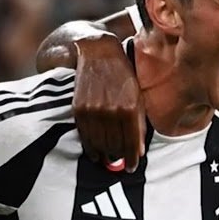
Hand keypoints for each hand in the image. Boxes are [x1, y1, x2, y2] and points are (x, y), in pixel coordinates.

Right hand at [73, 34, 144, 172]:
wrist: (98, 52)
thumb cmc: (123, 74)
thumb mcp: (137, 94)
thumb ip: (139, 122)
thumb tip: (138, 150)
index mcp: (129, 107)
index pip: (131, 142)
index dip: (132, 158)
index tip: (132, 167)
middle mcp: (111, 110)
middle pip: (114, 145)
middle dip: (118, 158)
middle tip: (120, 165)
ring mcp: (93, 110)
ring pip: (99, 143)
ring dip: (104, 155)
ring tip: (108, 160)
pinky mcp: (79, 108)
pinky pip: (85, 135)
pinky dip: (90, 147)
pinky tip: (94, 153)